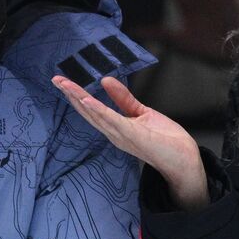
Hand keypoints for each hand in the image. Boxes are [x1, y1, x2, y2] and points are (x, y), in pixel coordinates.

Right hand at [51, 74, 208, 210]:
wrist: (183, 159)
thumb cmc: (163, 140)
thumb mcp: (141, 112)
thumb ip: (123, 98)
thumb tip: (105, 80)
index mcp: (115, 128)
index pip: (91, 109)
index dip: (75, 95)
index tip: (62, 81)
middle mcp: (114, 133)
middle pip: (88, 112)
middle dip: (71, 95)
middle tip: (56, 80)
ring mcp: (122, 135)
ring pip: (96, 114)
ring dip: (80, 99)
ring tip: (66, 86)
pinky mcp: (134, 135)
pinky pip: (113, 120)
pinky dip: (99, 110)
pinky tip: (87, 100)